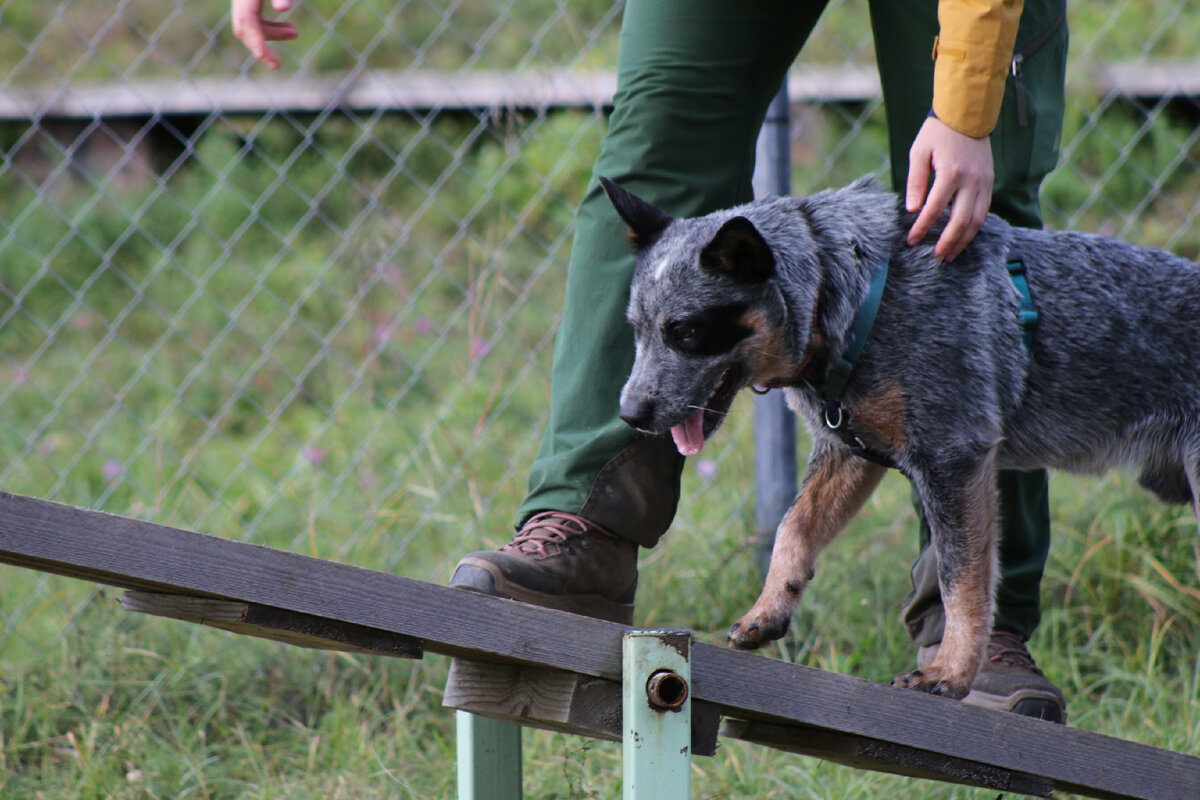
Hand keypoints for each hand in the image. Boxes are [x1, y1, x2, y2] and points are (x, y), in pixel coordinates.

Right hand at [231, 0, 298, 68]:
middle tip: (276, 64)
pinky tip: (287, 29)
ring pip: (251, 24)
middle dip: (260, 46)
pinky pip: (254, 18)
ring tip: (294, 33)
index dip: (253, 39)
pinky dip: (269, 26)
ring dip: (272, 33)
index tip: (261, 56)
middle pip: (245, 27)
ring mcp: (242, 0)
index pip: (245, 19)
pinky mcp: (247, 0)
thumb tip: (283, 8)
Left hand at [905, 115, 992, 261]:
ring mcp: (984, 183)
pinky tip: (962, 238)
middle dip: (947, 243)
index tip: (911, 241)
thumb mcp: (919, 152)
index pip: (934, 209)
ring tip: (950, 255)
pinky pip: (984, 211)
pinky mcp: (989, 182)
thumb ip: (916, 182)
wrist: (967, 113)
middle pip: (960, 222)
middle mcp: (971, 181)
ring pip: (977, 221)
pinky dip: (974, 228)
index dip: (922, 228)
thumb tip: (912, 210)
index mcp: (951, 173)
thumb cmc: (938, 132)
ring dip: (963, 241)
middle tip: (935, 259)